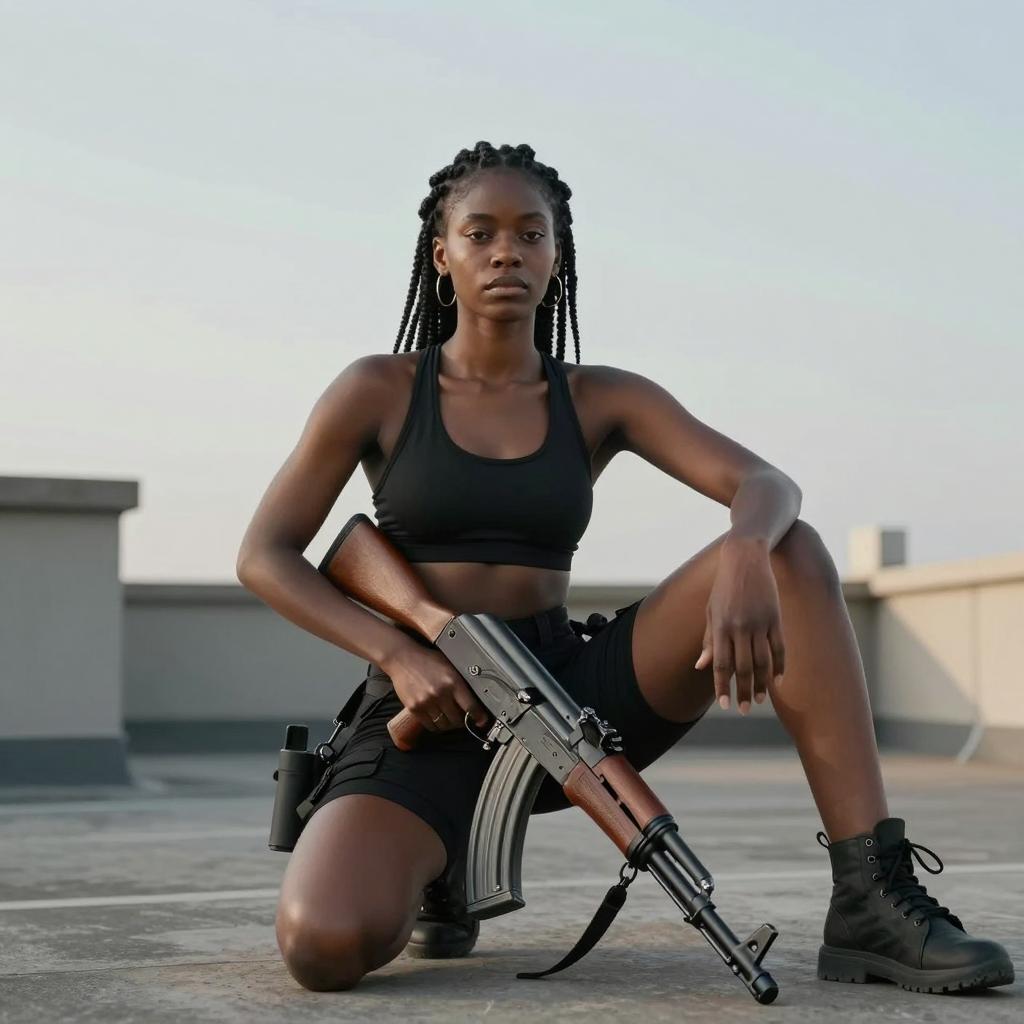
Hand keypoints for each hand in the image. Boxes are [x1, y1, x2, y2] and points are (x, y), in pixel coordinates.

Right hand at [380, 641, 489, 733]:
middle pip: (457, 720)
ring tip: (448, 718)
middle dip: (461, 721)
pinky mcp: (414, 708)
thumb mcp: (449, 666)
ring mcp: (426, 702)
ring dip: (448, 725)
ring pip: (443, 725)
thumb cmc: (426, 660)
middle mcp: (440, 693)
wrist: (402, 658)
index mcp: (452, 681)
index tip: (481, 721)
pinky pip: (429, 725)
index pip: (470, 706)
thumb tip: (474, 698)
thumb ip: (460, 682)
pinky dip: (435, 725)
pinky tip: (436, 719)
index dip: (478, 717)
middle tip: (462, 719)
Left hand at [694, 543, 785, 714]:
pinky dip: (779, 666)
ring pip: (762, 661)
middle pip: (743, 667)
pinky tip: (777, 681)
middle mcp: (739, 626)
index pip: (720, 663)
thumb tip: (701, 667)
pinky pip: (779, 648)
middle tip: (743, 710)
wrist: (746, 558)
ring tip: (759, 700)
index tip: (724, 705)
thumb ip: (708, 640)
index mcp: (720, 626)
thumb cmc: (724, 587)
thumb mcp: (711, 610)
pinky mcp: (775, 618)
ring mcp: (759, 623)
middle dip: (743, 691)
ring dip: (762, 684)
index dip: (722, 685)